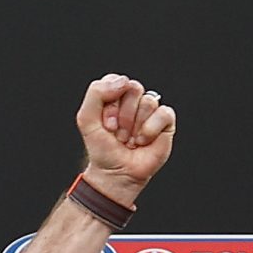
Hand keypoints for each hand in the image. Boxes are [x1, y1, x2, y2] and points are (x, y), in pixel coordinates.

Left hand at [76, 73, 176, 203]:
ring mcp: (150, 110)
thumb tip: (124, 81)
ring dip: (134, 125)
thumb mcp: (86, 120)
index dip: (109, 101)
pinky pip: (163, 113)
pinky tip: (143, 140)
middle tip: (117, 132)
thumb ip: (96, 94)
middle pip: (133, 88)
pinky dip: (150, 130)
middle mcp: (133, 101)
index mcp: (114, 96)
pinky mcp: (166, 121)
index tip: (104, 122)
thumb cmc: (102, 148)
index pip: (115, 80)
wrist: (116, 172)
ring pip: (148, 101)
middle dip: (121, 114)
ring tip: (129, 139)